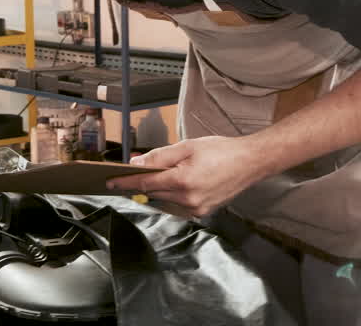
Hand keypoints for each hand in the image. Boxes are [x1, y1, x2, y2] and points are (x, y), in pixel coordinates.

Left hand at [106, 136, 269, 218]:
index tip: (110, 182)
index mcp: (182, 181)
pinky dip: (173, 195)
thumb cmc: (221, 150)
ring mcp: (196, 209)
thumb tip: (137, 163)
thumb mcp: (187, 147)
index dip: (126, 182)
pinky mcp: (203, 213)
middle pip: (154, 193)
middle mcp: (188, 199)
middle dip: (143, 183)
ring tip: (161, 175)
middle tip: (132, 173)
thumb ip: (160, 157)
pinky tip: (178, 183)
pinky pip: (178, 205)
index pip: (145, 184)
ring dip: (159, 190)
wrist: (250, 163)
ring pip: (166, 200)